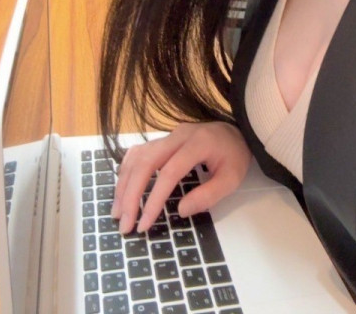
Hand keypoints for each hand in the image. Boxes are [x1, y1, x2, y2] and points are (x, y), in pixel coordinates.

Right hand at [111, 121, 251, 234]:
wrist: (237, 131)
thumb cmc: (235, 155)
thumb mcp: (232, 178)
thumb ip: (209, 195)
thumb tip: (180, 211)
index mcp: (197, 144)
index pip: (169, 173)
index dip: (154, 199)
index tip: (143, 224)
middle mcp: (178, 136)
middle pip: (146, 162)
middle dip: (131, 194)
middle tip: (124, 223)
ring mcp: (169, 135)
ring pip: (138, 156)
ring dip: (124, 184)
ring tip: (118, 212)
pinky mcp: (164, 138)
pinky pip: (139, 151)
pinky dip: (127, 170)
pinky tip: (122, 188)